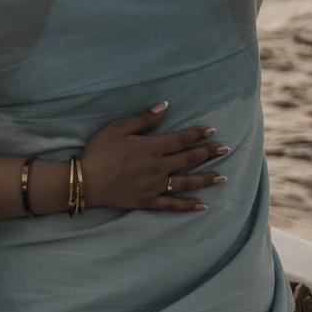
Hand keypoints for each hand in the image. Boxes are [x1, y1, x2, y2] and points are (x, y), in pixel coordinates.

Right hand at [83, 103, 228, 211]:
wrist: (86, 181)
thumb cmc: (99, 152)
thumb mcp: (118, 128)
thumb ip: (143, 119)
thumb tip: (165, 107)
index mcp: (152, 148)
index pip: (181, 139)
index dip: (197, 134)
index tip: (212, 130)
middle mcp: (159, 167)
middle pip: (188, 159)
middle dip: (208, 153)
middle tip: (225, 149)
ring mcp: (155, 186)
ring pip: (186, 182)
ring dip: (206, 179)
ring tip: (223, 177)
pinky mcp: (148, 201)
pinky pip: (172, 204)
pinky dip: (187, 205)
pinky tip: (201, 205)